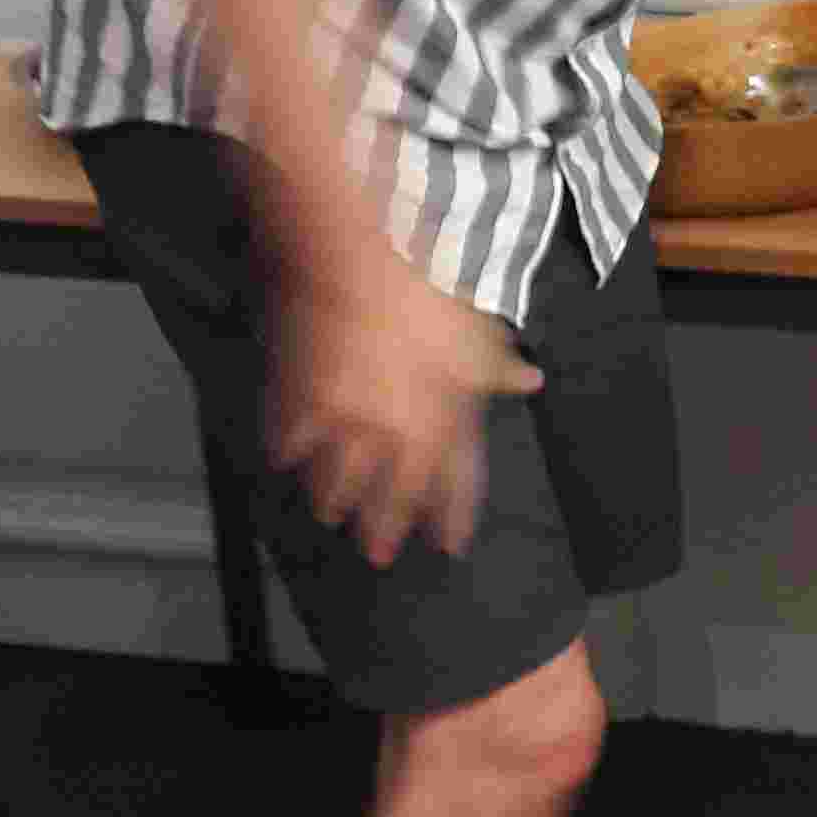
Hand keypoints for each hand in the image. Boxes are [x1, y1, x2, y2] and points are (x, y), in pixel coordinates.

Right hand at [269, 243, 541, 564]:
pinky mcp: (302, 401)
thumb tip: (533, 380)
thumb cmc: (426, 286)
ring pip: (338, 480)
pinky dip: (288, 451)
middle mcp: (397, 434)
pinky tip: (283, 461)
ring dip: (334, 501)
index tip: (450, 547)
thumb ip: (499, 366)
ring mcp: (347, 423)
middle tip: (378, 556)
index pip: (456, 483)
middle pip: (391, 497)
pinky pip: (292, 440)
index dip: (454, 518)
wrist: (357, 260)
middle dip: (385, 529)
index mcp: (445, 417)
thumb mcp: (477, 326)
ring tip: (329, 515)